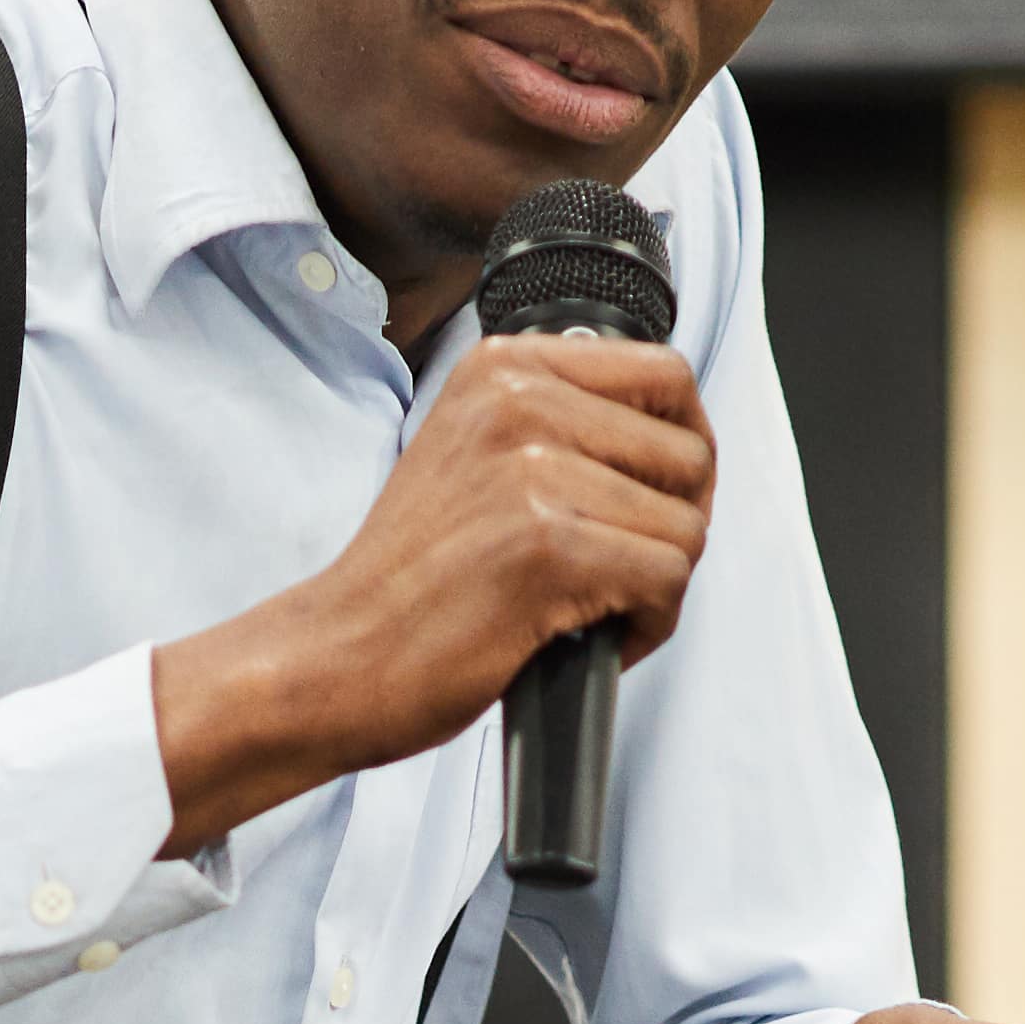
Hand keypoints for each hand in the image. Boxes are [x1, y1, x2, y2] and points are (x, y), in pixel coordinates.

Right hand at [150, 334, 711, 853]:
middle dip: (674, 524)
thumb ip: (560, 424)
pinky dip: (646, 626)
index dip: (683, 446)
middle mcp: (519, 401)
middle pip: (689, 453)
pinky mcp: (548, 546)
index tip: (656, 499)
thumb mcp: (474, 455)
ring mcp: (533, 470)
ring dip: (657, 585)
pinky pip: (667, 579)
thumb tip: (678, 437)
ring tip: (592, 609)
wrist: (335, 657)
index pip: (666, 374)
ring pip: (687, 524)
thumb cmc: (409, 581)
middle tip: (619, 570)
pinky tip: (592, 639)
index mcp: (504, 367)